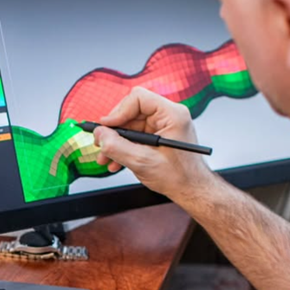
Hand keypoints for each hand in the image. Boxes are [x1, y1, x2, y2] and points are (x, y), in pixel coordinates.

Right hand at [93, 87, 212, 202]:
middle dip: (114, 130)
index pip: (138, 98)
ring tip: (106, 157)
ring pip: (130, 125)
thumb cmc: (179, 176)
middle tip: (101, 143)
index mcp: (172, 115)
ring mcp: (162, 126)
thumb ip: (117, 147)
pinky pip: (135, 135)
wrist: (190, 190)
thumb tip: (99, 134)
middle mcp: (168, 116)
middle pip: (131, 111)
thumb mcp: (142, 162)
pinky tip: (116, 161)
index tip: (105, 126)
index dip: (118, 111)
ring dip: (115, 141)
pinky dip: (123, 147)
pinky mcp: (157, 136)